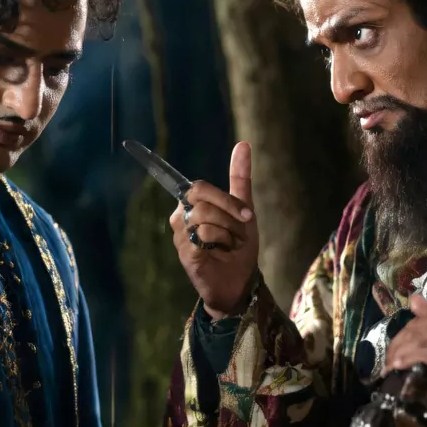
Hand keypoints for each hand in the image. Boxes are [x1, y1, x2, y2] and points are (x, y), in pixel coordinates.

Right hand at [168, 142, 258, 319]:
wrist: (240, 282)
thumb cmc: (239, 246)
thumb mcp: (244, 209)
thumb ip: (240, 178)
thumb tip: (243, 144)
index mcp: (192, 204)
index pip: (198, 187)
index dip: (223, 199)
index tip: (246, 213)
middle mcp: (181, 217)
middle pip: (200, 196)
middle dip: (230, 211)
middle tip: (245, 227)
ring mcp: (180, 235)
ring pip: (204, 215)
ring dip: (229, 229)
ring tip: (233, 244)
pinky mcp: (184, 252)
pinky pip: (203, 234)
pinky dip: (222, 242)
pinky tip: (223, 253)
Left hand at [382, 294, 426, 426]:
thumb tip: (414, 299)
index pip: (421, 320)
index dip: (401, 336)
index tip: (391, 354)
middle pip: (418, 330)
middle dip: (397, 347)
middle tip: (387, 365)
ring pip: (422, 341)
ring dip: (400, 356)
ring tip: (390, 370)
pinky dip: (412, 361)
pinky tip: (401, 369)